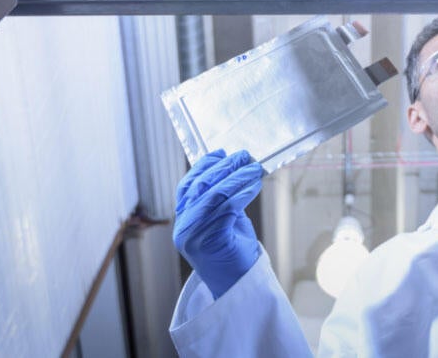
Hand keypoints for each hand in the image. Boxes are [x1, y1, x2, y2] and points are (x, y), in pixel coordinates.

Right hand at [173, 149, 263, 297]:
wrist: (238, 285)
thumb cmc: (232, 250)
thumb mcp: (222, 218)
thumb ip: (220, 197)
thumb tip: (232, 166)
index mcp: (183, 220)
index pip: (187, 185)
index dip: (204, 166)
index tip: (221, 152)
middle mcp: (183, 228)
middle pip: (201, 186)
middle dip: (224, 167)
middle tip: (245, 156)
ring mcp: (193, 236)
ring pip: (215, 195)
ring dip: (237, 177)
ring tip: (254, 168)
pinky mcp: (209, 242)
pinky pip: (227, 209)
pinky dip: (243, 192)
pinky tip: (254, 185)